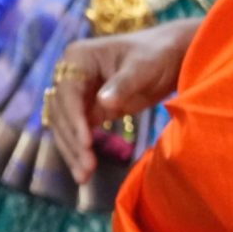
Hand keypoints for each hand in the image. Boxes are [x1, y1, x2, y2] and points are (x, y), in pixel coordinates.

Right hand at [48, 19, 202, 183]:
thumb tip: (103, 103)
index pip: (67, 92)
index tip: (85, 143)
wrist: (171, 56)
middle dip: (72, 141)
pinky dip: (80, 150)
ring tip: (83, 177)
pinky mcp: (89, 109)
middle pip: (61, 112)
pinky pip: (78, 132)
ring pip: (64, 126)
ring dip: (72, 151)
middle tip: (87, 168)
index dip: (73, 118)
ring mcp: (78, 93)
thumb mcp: (142, 67)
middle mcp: (70, 75)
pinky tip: (84, 170)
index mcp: (77, 57)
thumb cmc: (157, 54)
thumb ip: (122, 84)